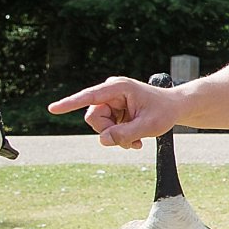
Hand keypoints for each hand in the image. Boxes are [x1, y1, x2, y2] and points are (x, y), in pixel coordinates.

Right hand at [47, 76, 178, 148]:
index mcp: (118, 87)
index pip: (89, 96)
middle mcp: (111, 92)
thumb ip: (125, 134)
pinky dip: (119, 137)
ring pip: (99, 126)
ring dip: (116, 137)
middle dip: (109, 132)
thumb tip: (103, 139)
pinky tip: (135, 140)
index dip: (70, 103)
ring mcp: (111, 101)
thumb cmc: (164, 112)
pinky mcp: (113, 111)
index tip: (52, 109)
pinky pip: (106, 129)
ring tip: (136, 140)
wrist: (175, 108)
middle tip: (131, 140)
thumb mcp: (149, 126)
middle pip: (93, 118)